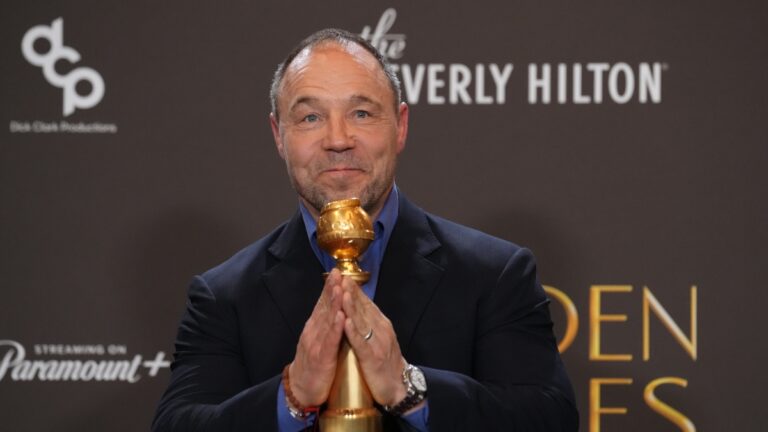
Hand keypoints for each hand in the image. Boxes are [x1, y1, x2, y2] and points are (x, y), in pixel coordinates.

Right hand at [288, 269, 345, 406]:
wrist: (301, 389)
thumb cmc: (313, 365)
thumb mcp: (318, 340)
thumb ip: (325, 324)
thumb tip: (332, 307)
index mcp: (314, 327)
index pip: (322, 304)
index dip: (329, 287)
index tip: (337, 272)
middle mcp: (313, 332)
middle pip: (323, 307)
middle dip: (331, 289)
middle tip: (337, 273)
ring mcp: (316, 343)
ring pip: (326, 320)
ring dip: (333, 303)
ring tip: (339, 288)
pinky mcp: (321, 357)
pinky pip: (329, 341)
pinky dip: (335, 328)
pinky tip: (340, 316)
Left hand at [340, 276, 407, 406]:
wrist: (398, 387)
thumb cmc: (386, 363)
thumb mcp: (380, 338)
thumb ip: (370, 322)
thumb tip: (359, 305)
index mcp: (382, 324)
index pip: (367, 303)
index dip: (355, 290)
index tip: (344, 276)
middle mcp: (381, 330)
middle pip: (364, 308)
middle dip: (352, 293)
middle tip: (341, 278)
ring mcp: (377, 343)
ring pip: (362, 322)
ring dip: (352, 307)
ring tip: (342, 293)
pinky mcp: (372, 358)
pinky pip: (361, 343)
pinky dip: (353, 332)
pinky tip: (346, 322)